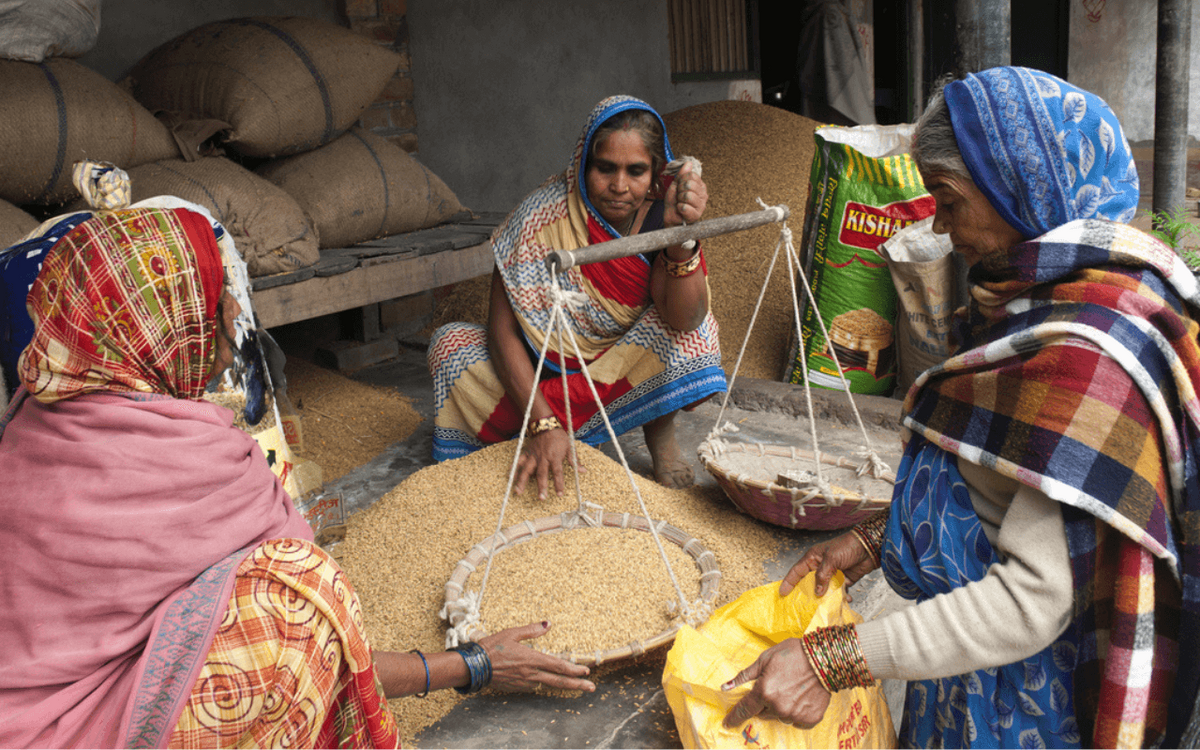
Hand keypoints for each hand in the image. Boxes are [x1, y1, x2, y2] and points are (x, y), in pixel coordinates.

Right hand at [481, 621, 595, 691]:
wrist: (474, 666)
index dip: (574, 669)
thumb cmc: (491, 648)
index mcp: (532, 659)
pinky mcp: (517, 688)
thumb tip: (548, 623)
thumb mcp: (512, 634)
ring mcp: (524, 683)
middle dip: (577, 684)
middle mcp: (531, 674)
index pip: (559, 666)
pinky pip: (534, 686)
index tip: (586, 670)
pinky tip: (545, 681)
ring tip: (574, 684)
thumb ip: (532, 630)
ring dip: (561, 685)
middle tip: (591, 687)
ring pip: (547, 684)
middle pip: (559, 681)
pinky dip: (542, 683)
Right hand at [513, 428, 580, 500]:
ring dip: (522, 481)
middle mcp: (543, 458)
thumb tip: (583, 471)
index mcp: (555, 457)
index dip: (559, 484)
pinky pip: (519, 460)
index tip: (559, 494)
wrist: (546, 424)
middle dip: (541, 487)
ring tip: (518, 491)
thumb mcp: (570, 446)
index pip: (558, 473)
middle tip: (541, 498)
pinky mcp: (527, 452)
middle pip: (542, 474)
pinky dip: (514, 467)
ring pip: (527, 470)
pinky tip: (510, 476)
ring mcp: (533, 456)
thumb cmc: (559, 436)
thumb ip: (574, 460)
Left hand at [664, 163, 707, 226]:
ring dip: (679, 199)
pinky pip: (685, 207)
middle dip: (680, 190)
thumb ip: (682, 174)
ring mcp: (701, 205)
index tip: (679, 187)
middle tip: (679, 197)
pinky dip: (679, 208)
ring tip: (680, 203)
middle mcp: (703, 194)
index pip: (691, 175)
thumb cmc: (674, 201)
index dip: (681, 180)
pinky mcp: (697, 215)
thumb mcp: (676, 184)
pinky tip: (681, 210)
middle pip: (689, 184)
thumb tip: (689, 163)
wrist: (670, 215)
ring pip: (687, 195)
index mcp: (700, 185)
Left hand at [721, 638, 830, 728]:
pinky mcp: (810, 719)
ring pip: (780, 717)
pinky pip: (797, 721)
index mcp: (764, 692)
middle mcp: (777, 707)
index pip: (744, 710)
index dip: (734, 717)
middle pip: (763, 712)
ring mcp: (794, 715)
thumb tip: (725, 687)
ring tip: (791, 689)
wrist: (824, 658)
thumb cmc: (793, 654)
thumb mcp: (764, 659)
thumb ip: (744, 676)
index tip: (727, 723)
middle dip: (764, 702)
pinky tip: (802, 697)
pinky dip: (797, 712)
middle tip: (775, 687)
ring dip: (781, 707)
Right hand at [780, 531, 875, 597]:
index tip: (782, 593)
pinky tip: (846, 599)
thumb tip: (817, 592)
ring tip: (827, 606)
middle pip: (810, 583)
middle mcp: (821, 567)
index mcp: (813, 558)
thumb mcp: (831, 559)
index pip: (797, 571)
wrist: (870, 546)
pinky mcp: (845, 580)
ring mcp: (833, 574)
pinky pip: (839, 592)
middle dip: (808, 594)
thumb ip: (822, 576)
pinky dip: (842, 597)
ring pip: (825, 590)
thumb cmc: (847, 546)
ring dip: (828, 597)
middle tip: (804, 606)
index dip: (789, 582)